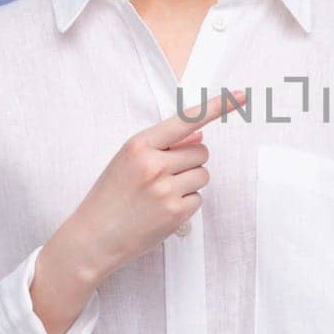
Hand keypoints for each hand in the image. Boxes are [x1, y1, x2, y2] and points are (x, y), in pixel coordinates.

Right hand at [54, 88, 245, 287]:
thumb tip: (200, 134)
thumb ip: (163, 145)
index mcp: (139, 145)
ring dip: (189, 182)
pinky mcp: (176, 213)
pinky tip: (162, 210)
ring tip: (159, 195)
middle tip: (163, 177)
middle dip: (189, 161)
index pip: (186, 119)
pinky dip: (186, 203)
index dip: (217, 106)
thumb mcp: (127, 160)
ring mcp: (166, 190)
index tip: (241, 95)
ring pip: (203, 174)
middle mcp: (154, 164)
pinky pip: (198, 198)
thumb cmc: (110, 196)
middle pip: (201, 151)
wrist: (93, 238)